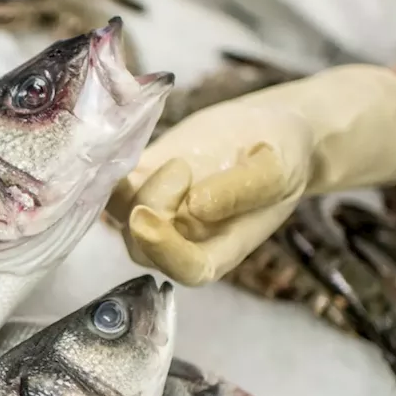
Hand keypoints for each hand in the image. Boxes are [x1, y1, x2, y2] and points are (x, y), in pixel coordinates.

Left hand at [106, 65, 395, 285]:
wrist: (270, 127)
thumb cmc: (283, 154)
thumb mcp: (277, 169)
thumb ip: (243, 191)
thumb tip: (196, 207)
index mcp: (221, 248)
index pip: (186, 268)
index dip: (165, 252)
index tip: (148, 218)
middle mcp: (182, 236)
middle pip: (143, 244)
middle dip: (151, 207)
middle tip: (182, 167)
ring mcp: (158, 207)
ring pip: (123, 213)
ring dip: (133, 187)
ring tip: (178, 159)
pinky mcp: (141, 177)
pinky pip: (112, 182)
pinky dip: (111, 167)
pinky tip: (127, 144)